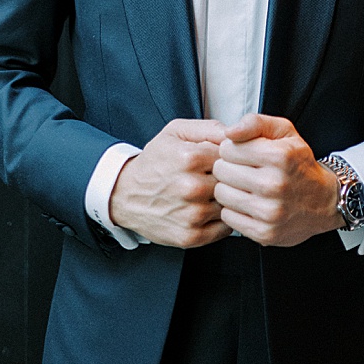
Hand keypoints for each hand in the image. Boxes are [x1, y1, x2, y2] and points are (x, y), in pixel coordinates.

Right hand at [107, 118, 229, 247]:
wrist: (124, 194)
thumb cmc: (153, 164)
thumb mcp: (174, 133)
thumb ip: (209, 128)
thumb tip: (239, 134)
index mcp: (190, 158)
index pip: (234, 157)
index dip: (228, 160)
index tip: (217, 162)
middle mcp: (191, 187)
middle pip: (235, 183)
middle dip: (228, 181)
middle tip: (211, 179)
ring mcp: (192, 214)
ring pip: (231, 206)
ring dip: (224, 202)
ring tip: (206, 195)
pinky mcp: (191, 235)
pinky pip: (225, 229)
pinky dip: (219, 221)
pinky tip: (204, 211)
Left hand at [213, 113, 343, 247]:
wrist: (326, 202)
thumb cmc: (299, 165)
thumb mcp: (284, 132)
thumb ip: (254, 123)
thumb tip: (229, 132)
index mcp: (279, 157)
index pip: (226, 148)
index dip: (232, 149)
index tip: (244, 155)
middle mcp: (275, 185)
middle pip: (220, 171)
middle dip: (228, 168)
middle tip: (245, 172)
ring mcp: (270, 212)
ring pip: (220, 194)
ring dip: (229, 189)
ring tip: (246, 188)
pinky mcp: (265, 233)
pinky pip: (227, 216)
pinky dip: (234, 210)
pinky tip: (249, 204)